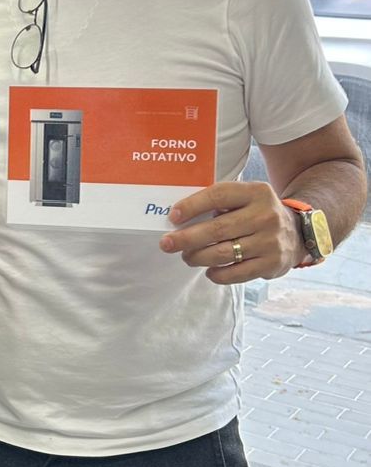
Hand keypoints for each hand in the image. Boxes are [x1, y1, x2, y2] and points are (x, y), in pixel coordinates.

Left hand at [159, 180, 302, 283]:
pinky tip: (209, 270)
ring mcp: (270, 241)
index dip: (193, 205)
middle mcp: (265, 215)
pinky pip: (236, 273)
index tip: (173, 216)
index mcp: (256, 192)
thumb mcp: (247, 198)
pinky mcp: (271, 263)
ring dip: (198, 257)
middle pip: (218, 228)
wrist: (297, 233)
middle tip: (167, 244)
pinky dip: (217, 274)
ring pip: (224, 253)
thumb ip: (221, 202)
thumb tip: (180, 218)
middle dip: (187, 238)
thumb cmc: (258, 214)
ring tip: (187, 257)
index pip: (219, 195)